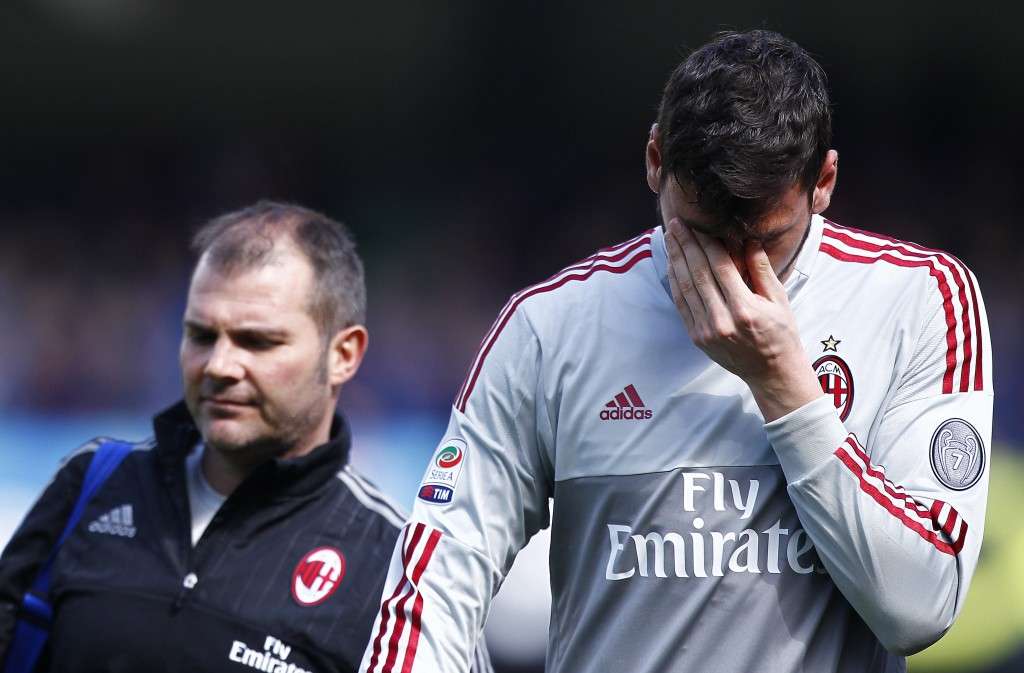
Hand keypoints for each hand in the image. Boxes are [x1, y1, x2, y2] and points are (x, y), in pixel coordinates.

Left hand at [664, 218, 822, 421]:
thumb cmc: (780, 333)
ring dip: (675, 260)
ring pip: (685, 287)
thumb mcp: (778, 300)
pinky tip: (671, 264)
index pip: (719, 267)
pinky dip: (674, 282)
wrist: (771, 373)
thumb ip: (761, 269)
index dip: (705, 243)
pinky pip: (681, 304)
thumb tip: (748, 238)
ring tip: (669, 238)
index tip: (695, 225)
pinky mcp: (697, 337)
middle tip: (675, 224)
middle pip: (697, 274)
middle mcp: (721, 320)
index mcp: (744, 309)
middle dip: (685, 246)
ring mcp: (706, 331)